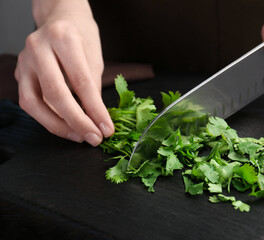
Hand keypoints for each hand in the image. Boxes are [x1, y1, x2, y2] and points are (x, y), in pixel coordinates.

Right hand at [15, 0, 113, 145]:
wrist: (59, 17)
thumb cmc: (81, 35)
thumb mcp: (94, 56)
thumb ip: (92, 86)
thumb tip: (97, 118)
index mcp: (63, 38)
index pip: (81, 82)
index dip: (95, 110)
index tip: (106, 128)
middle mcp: (39, 48)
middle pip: (56, 94)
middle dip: (77, 122)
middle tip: (94, 138)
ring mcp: (25, 60)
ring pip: (34, 102)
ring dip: (58, 126)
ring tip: (79, 136)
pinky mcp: (19, 72)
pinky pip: (30, 101)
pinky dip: (47, 118)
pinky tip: (65, 126)